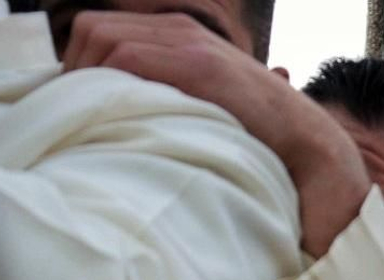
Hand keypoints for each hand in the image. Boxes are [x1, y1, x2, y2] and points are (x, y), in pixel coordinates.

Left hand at [63, 12, 369, 256]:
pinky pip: (125, 56)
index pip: (101, 32)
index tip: (78, 106)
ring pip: (102, 38)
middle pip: (93, 30)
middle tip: (80, 115)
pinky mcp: (196, 63)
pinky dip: (110, 83)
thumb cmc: (257, 141)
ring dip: (89, 78)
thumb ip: (166, 96)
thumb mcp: (203, 107)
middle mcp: (179, 30)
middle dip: (75, 70)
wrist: (309, 145)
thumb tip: (113, 115)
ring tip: (97, 118)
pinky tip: (118, 114)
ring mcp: (188, 42)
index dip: (79, 66)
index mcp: (179, 37)